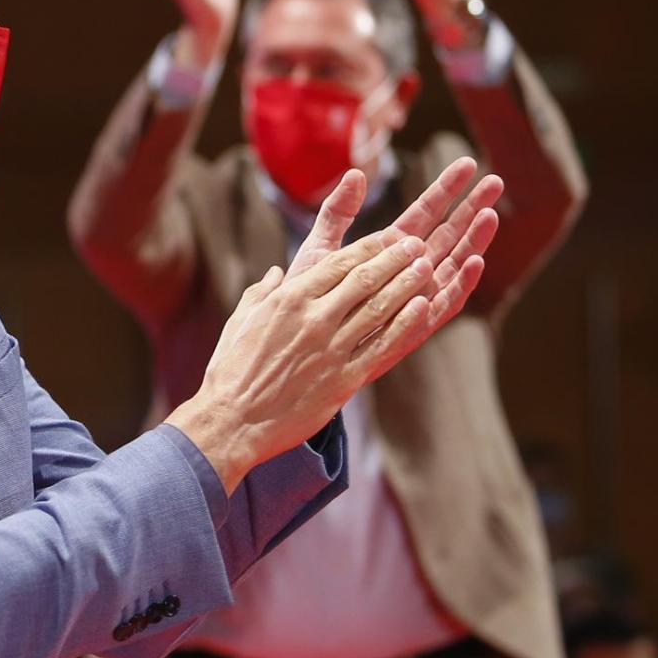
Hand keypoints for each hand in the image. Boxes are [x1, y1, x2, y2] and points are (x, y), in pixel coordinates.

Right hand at [166, 162, 499, 491]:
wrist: (233, 421)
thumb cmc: (230, 371)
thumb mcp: (240, 321)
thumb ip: (262, 292)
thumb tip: (278, 273)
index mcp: (289, 300)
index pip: (339, 263)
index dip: (370, 247)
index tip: (390, 236)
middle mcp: (315, 319)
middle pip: (366, 279)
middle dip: (396, 258)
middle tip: (417, 244)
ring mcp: (332, 349)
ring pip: (380, 307)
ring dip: (408, 284)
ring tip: (427, 266)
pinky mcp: (345, 379)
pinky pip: (382, 346)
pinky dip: (405, 324)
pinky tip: (424, 308)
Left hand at [291, 159, 501, 374]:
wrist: (295, 351)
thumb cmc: (305, 301)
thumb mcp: (319, 251)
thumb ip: (337, 213)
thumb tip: (356, 172)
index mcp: (388, 249)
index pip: (425, 213)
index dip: (446, 189)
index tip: (467, 164)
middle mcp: (407, 273)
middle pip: (448, 234)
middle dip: (471, 208)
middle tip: (495, 181)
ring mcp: (414, 300)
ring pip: (452, 266)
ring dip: (473, 242)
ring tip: (490, 215)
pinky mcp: (412, 329)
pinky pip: (442, 306)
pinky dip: (460, 285)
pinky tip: (475, 262)